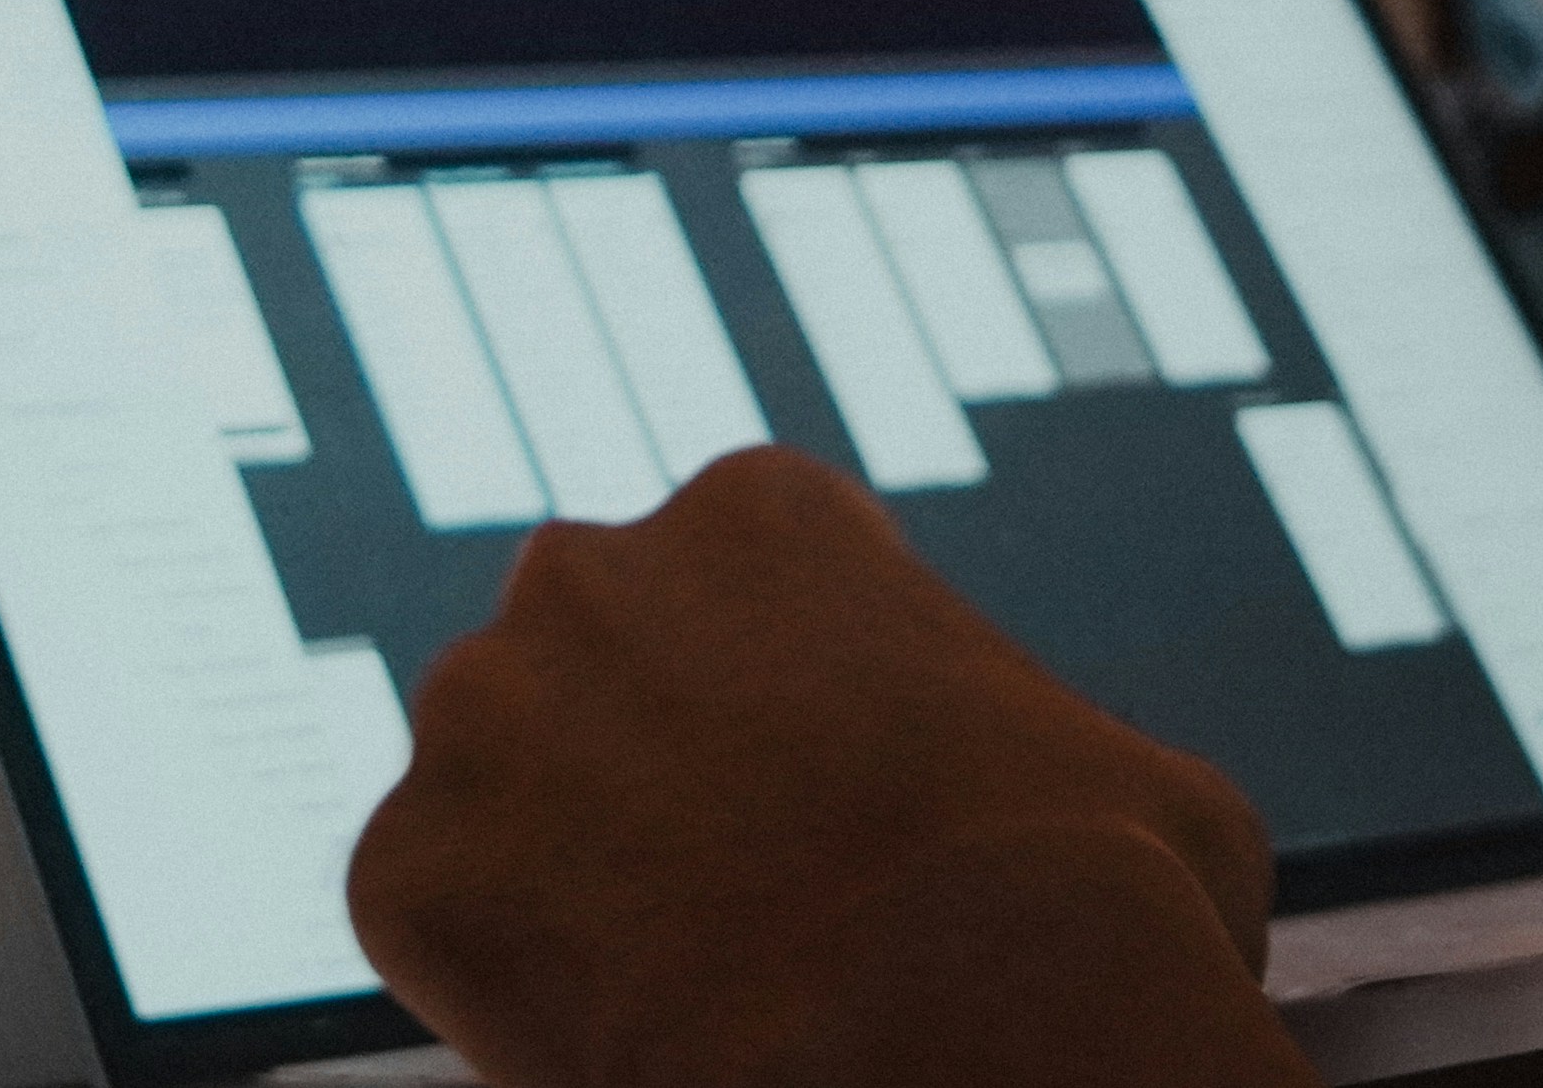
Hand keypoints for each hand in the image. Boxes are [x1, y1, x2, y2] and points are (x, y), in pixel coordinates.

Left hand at [351, 451, 1300, 1087]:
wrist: (960, 1030)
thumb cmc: (1083, 895)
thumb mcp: (1134, 770)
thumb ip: (1052, 747)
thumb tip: (1084, 810)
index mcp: (757, 512)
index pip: (733, 599)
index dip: (778, 713)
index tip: (814, 798)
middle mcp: (588, 572)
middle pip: (593, 670)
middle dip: (644, 766)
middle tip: (729, 889)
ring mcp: (479, 716)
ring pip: (501, 789)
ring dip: (560, 862)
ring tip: (670, 970)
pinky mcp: (407, 867)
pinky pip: (437, 919)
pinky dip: (501, 979)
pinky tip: (607, 1024)